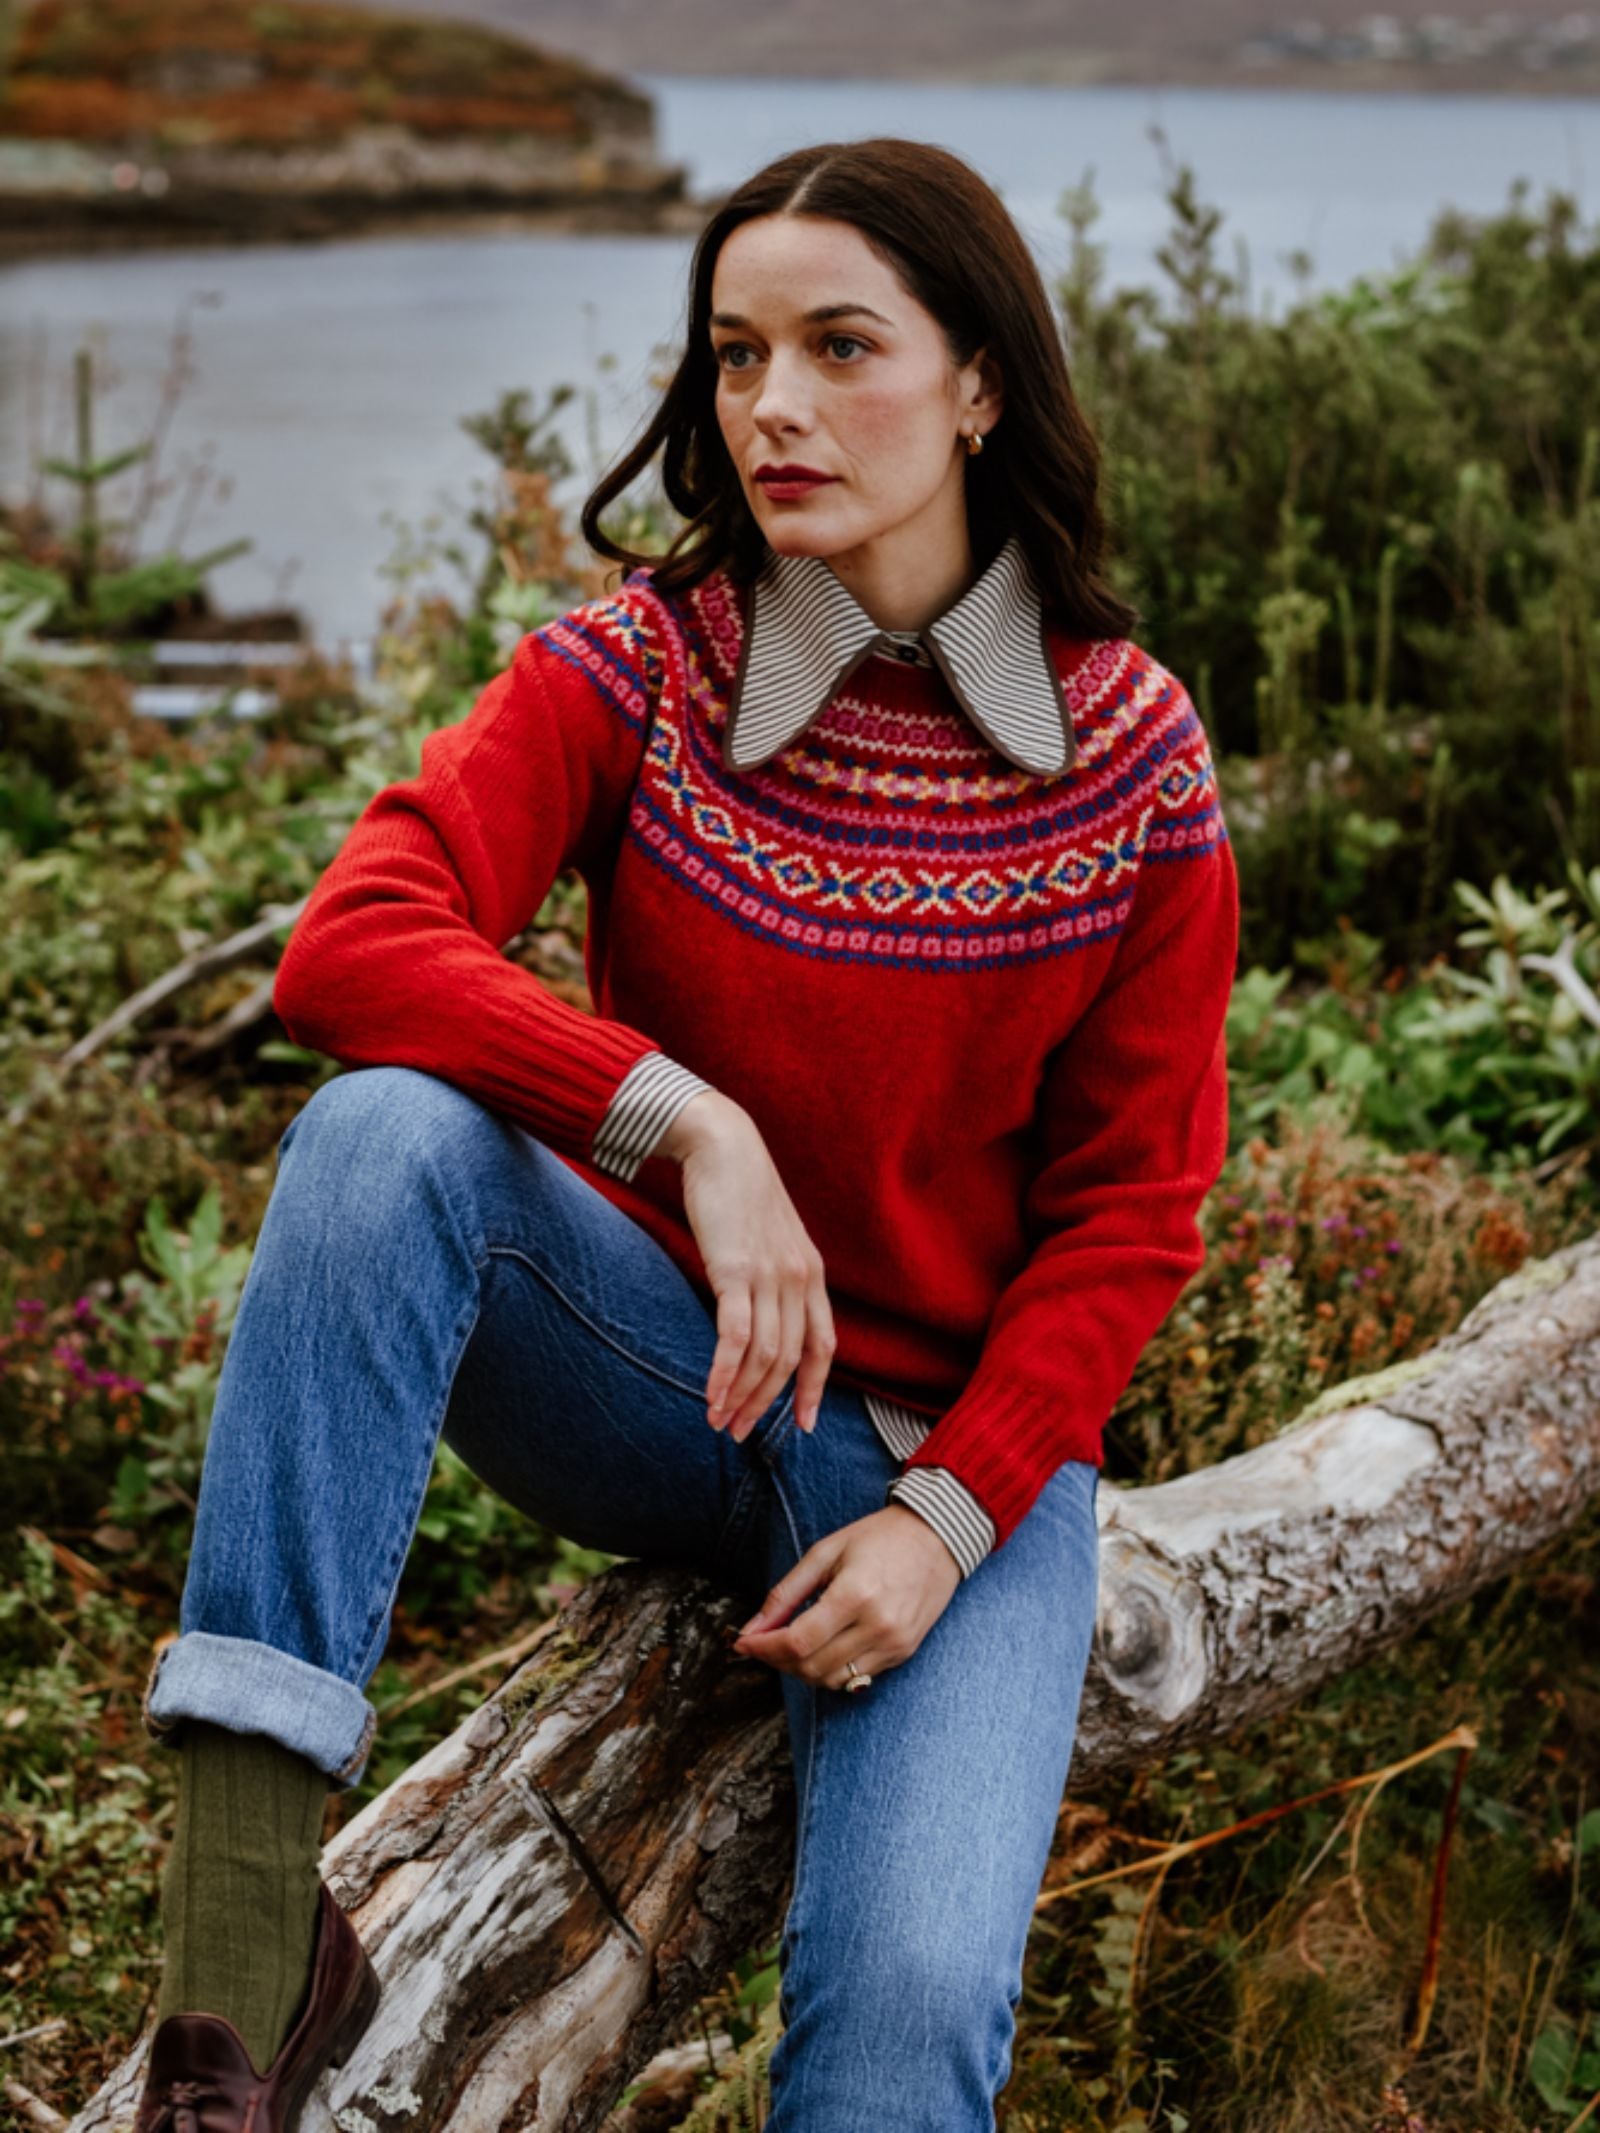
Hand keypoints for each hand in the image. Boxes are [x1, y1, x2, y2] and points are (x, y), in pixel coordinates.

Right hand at [657, 1091, 836, 1440]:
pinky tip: (710, 1396)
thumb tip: (755, 1316)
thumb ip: (771, 1276)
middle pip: (789, 1361)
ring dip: (741, 1396)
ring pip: (764, 1356)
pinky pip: (735, 1337)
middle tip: (740, 1434)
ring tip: (719, 1422)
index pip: (823, 1346)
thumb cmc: (738, 1191)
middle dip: (766, 1404)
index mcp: (811, 1274)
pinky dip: (724, 1373)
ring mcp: (771, 1276)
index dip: (813, 1389)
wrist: (722, 1144)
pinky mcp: (736, 1271)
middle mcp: (799, 1279)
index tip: (801, 1425)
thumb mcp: (768, 1238)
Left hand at [729, 1505, 963, 1688]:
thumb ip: (786, 1592)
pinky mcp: (904, 1653)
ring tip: (791, 1645)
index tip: (743, 1643)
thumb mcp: (825, 1552)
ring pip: (833, 1681)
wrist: (937, 1537)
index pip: (798, 1642)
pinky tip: (823, 1647)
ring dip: (803, 1670)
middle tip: (763, 1643)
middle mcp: (878, 1626)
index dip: (764, 1648)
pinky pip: (857, 1679)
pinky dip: (831, 1670)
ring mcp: (894, 1644)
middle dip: (778, 1661)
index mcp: (855, 1595)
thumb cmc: (878, 1538)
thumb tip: (752, 1628)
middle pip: (812, 1667)